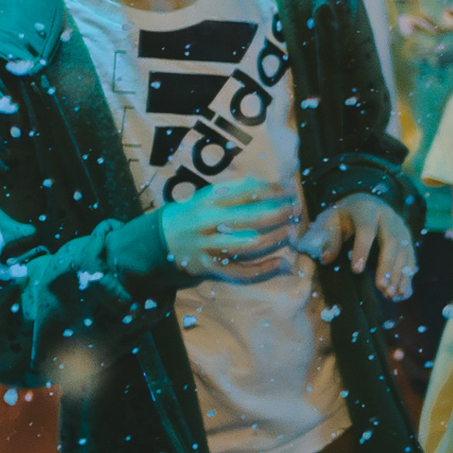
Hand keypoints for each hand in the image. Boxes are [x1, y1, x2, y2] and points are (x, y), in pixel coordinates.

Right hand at [160, 178, 302, 282]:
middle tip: (296, 210)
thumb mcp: (204, 197)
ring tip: (291, 232)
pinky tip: (281, 263)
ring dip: (275, 238)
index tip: (289, 190)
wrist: (157, 242)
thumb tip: (266, 182)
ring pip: (250, 243)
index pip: (247, 192)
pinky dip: (263, 269)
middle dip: (280, 213)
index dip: (273, 190)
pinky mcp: (208, 267)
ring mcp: (208, 246)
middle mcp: (207, 222)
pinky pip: (241, 271)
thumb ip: (232, 190)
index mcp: (208, 201)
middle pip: (253, 217)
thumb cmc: (191, 216)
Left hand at [296, 193, 416, 300]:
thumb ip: (330, 238)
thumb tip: (326, 259)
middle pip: (392, 242)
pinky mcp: (408, 240)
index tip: (356, 270)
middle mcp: (389, 218)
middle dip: (387, 266)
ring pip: (405, 251)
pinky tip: (402, 293)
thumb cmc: (344, 216)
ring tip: (391, 294)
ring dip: (399, 274)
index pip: (366, 230)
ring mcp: (402, 228)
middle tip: (381, 287)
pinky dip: (407, 277)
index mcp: (367, 210)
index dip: (362, 249)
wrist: (366, 203)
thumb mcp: (332, 221)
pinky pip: (411, 258)